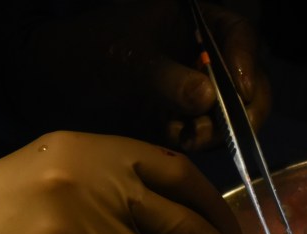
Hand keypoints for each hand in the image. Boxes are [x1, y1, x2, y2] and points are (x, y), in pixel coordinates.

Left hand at [0, 0, 270, 151]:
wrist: (58, 81)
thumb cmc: (93, 53)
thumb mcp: (130, 61)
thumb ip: (168, 79)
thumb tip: (206, 97)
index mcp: (198, 21)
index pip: (240, 36)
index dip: (247, 63)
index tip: (242, 91)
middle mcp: (207, 52)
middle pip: (248, 80)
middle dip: (240, 108)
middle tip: (222, 128)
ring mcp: (201, 85)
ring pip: (233, 112)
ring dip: (216, 129)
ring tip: (187, 135)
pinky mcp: (190, 115)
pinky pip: (209, 130)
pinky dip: (198, 139)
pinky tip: (174, 136)